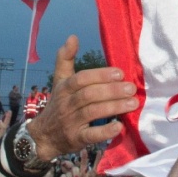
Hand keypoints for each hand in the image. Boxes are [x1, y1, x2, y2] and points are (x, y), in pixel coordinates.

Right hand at [26, 36, 137, 160]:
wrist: (44, 136)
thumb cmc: (58, 104)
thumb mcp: (59, 81)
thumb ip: (65, 59)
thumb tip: (72, 37)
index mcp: (63, 88)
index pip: (81, 79)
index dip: (100, 75)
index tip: (120, 73)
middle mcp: (66, 105)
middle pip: (89, 95)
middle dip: (112, 91)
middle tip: (131, 88)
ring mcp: (70, 123)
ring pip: (92, 113)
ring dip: (114, 107)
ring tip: (133, 103)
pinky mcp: (76, 139)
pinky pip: (90, 135)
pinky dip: (105, 131)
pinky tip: (119, 126)